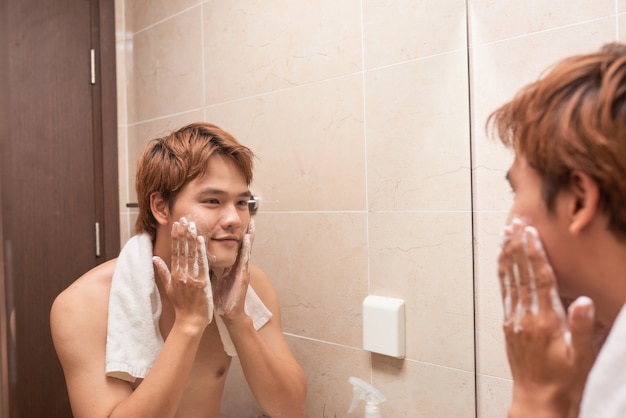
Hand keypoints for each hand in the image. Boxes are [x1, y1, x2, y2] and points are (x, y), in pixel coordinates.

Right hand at [153, 217, 213, 326]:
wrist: (190, 321)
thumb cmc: (181, 306)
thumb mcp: (169, 288)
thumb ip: (163, 272)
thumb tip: (154, 258)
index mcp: (175, 275)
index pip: (175, 252)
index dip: (175, 238)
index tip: (176, 225)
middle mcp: (182, 274)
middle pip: (182, 250)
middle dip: (182, 234)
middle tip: (183, 218)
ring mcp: (191, 278)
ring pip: (190, 254)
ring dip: (190, 238)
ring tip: (191, 224)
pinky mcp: (201, 282)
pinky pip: (201, 264)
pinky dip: (200, 251)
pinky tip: (201, 240)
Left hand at [213, 219, 254, 320]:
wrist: (229, 314)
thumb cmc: (223, 298)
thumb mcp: (219, 279)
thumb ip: (217, 268)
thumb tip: (208, 258)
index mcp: (233, 267)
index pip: (237, 248)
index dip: (239, 236)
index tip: (239, 223)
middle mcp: (240, 267)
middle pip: (245, 247)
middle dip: (248, 233)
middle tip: (250, 218)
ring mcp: (243, 271)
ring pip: (247, 251)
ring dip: (250, 238)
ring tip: (251, 225)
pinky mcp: (243, 277)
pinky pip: (244, 260)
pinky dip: (246, 250)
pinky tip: (247, 240)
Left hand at [498, 218, 595, 415]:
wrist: (537, 398)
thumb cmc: (564, 379)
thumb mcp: (581, 357)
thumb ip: (583, 329)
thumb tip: (585, 300)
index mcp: (545, 320)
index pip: (539, 278)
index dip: (534, 253)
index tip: (530, 232)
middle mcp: (525, 315)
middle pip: (521, 273)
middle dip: (518, 245)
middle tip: (515, 222)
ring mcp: (514, 318)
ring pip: (509, 279)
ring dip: (507, 254)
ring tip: (505, 233)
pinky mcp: (508, 324)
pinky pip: (504, 291)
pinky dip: (503, 272)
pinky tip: (502, 260)